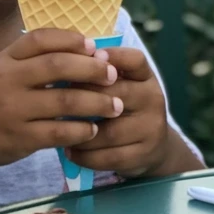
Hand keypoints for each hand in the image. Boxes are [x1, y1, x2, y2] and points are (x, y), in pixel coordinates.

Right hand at [0, 30, 122, 170]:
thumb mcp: (3, 67)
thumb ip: (34, 57)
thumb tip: (86, 49)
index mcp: (6, 58)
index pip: (40, 38)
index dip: (70, 39)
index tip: (94, 45)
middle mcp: (8, 80)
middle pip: (58, 66)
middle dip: (92, 69)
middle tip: (114, 75)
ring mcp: (14, 110)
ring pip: (64, 101)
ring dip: (96, 102)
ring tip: (115, 105)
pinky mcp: (20, 139)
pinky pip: (59, 132)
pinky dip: (81, 130)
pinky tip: (93, 129)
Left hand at [68, 47, 172, 176]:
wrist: (154, 145)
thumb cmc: (126, 107)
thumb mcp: (122, 84)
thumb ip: (100, 74)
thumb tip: (65, 64)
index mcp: (146, 77)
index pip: (135, 60)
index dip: (112, 56)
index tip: (89, 58)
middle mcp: (153, 98)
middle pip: (118, 93)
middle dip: (84, 97)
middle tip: (59, 101)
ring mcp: (151, 128)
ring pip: (109, 131)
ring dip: (80, 133)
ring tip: (61, 131)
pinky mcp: (143, 154)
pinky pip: (109, 157)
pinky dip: (85, 156)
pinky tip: (71, 151)